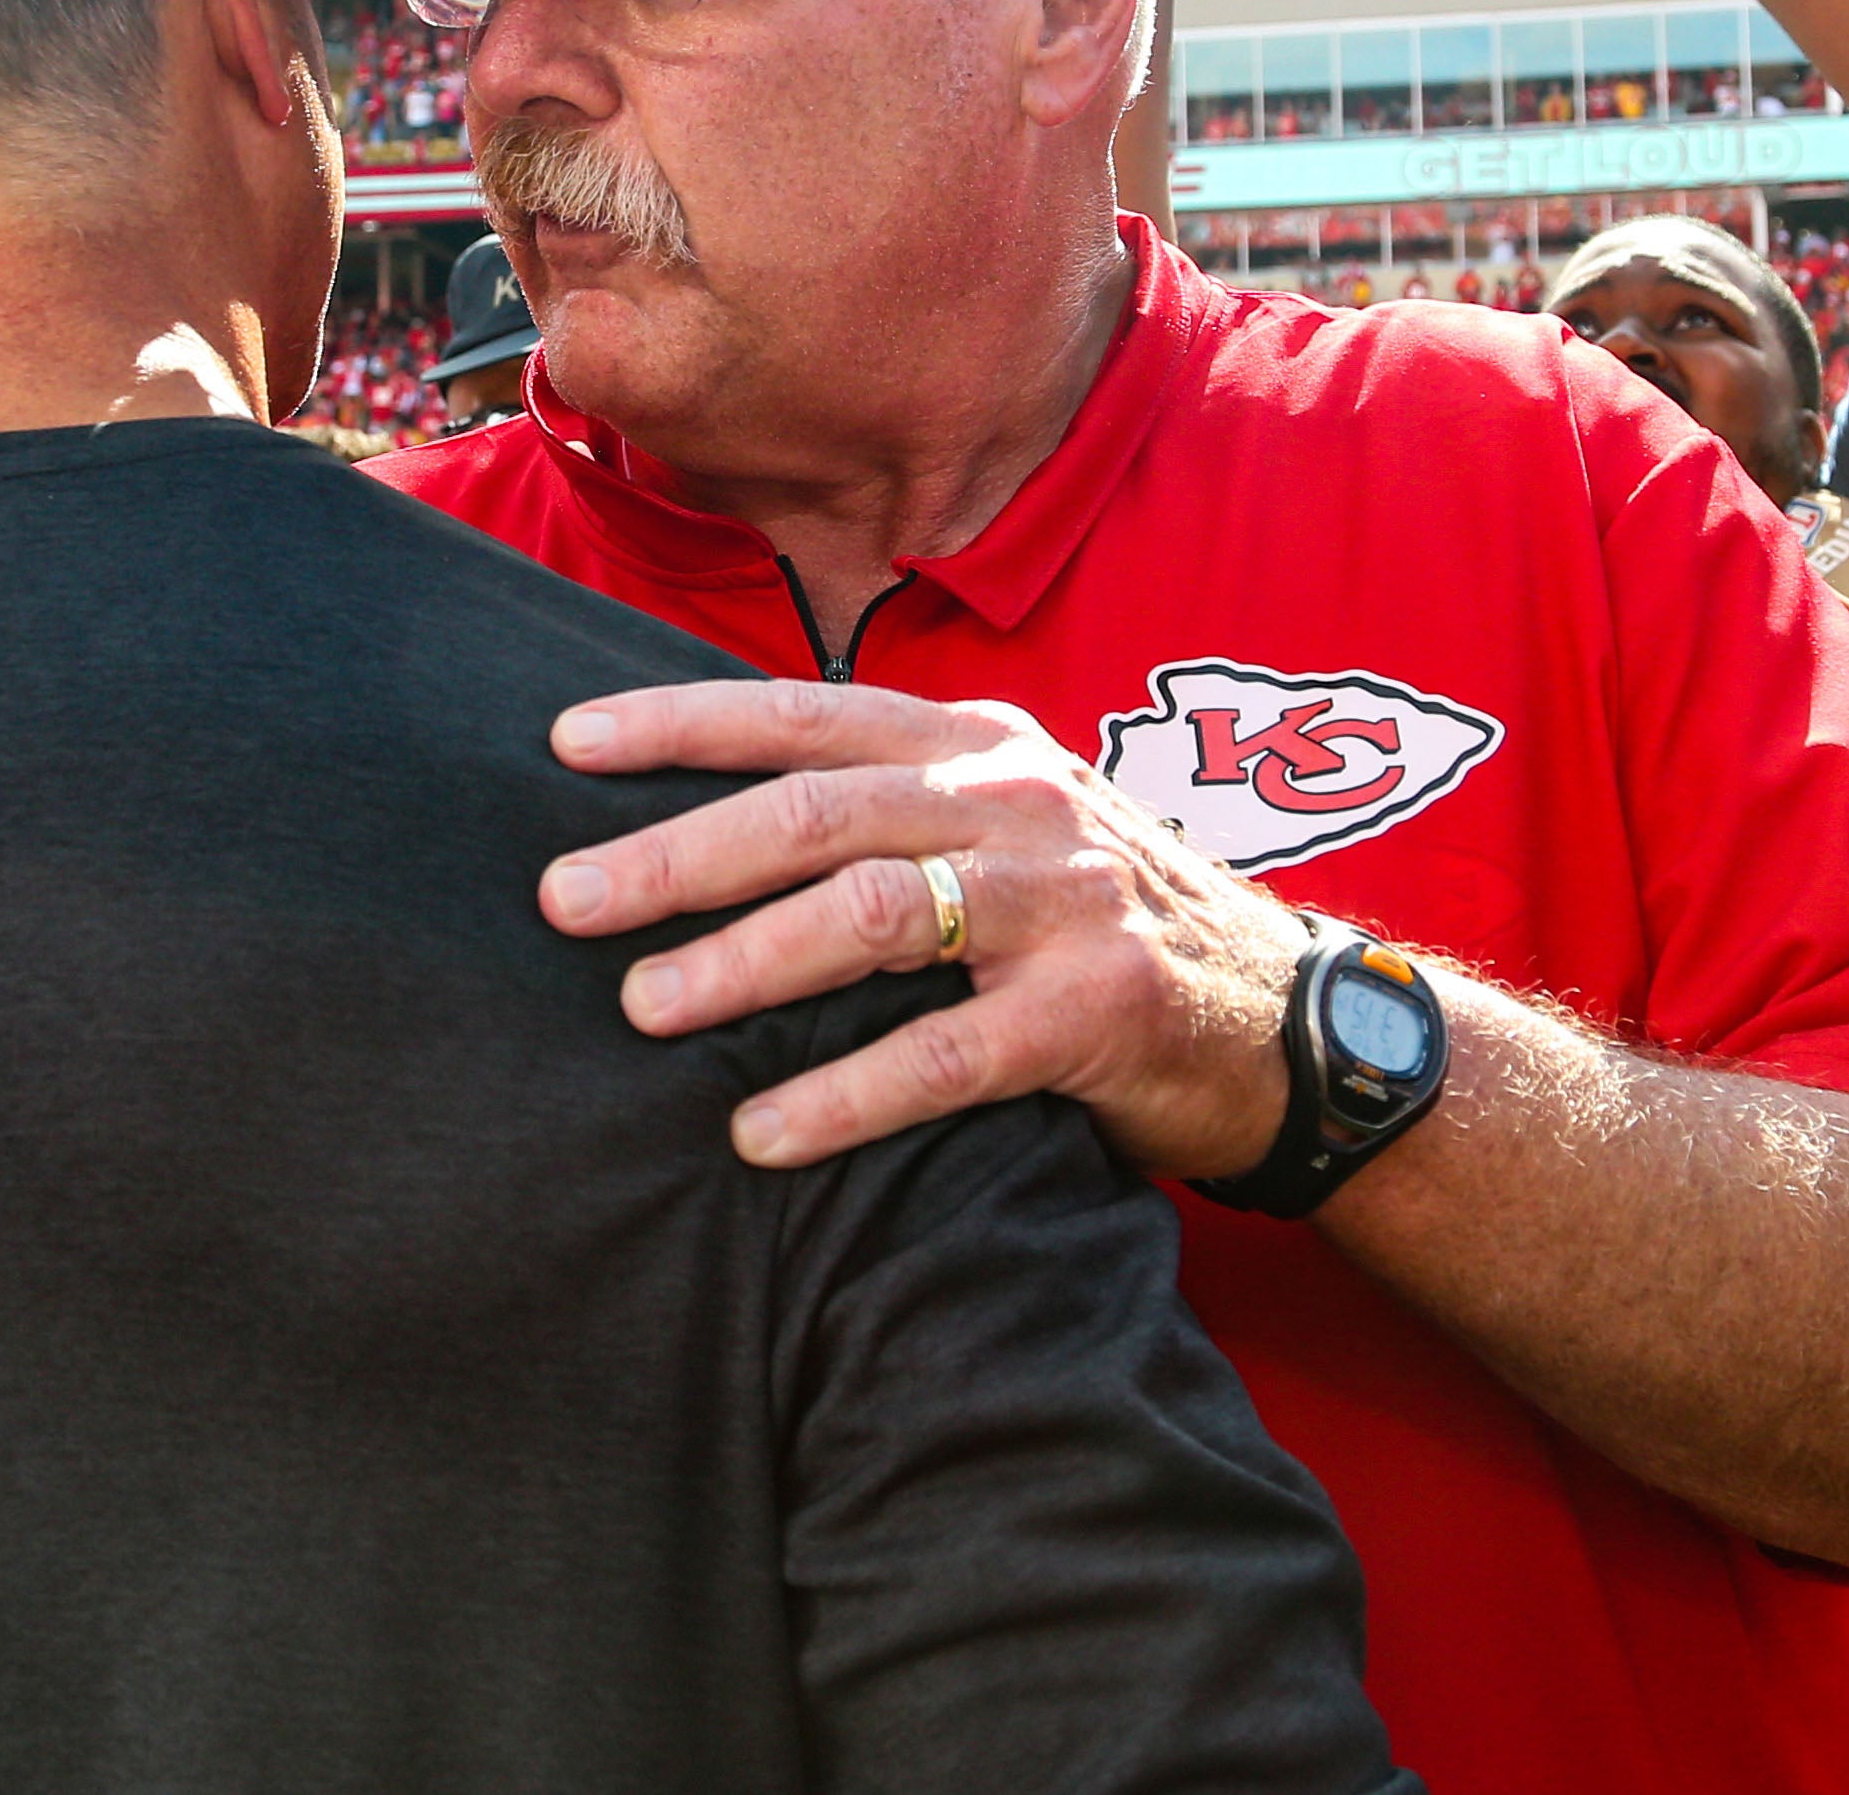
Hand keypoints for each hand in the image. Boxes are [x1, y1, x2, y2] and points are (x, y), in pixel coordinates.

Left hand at [538, 680, 1300, 1172]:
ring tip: (642, 1006)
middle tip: (566, 902)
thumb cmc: (1101, 925)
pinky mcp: (1097, 1010)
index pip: (803, 714)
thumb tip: (700, 826)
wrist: (1284, 1021)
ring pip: (867, 913)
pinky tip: (759, 1134)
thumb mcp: (1006, 825)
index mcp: (976, 743)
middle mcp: (1016, 799)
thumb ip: (888, 808)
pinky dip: (840, 1097)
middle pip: (812, 812)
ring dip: (739, 962)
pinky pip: (942, 1055)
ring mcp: (1063, 900)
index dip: (678, 724)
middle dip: (675, 854)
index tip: (565, 744)